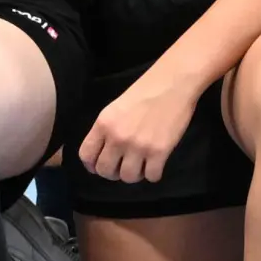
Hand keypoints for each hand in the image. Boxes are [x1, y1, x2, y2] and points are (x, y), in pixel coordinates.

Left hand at [79, 71, 208, 184]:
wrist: (173, 82)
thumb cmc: (145, 90)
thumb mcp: (116, 108)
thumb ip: (107, 130)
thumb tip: (104, 153)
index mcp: (103, 124)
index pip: (86, 155)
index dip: (92, 165)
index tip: (100, 166)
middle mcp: (117, 137)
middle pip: (105, 171)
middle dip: (113, 172)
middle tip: (123, 165)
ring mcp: (138, 146)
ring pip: (128, 177)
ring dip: (135, 174)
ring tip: (142, 164)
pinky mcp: (159, 151)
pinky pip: (151, 177)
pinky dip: (154, 173)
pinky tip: (156, 164)